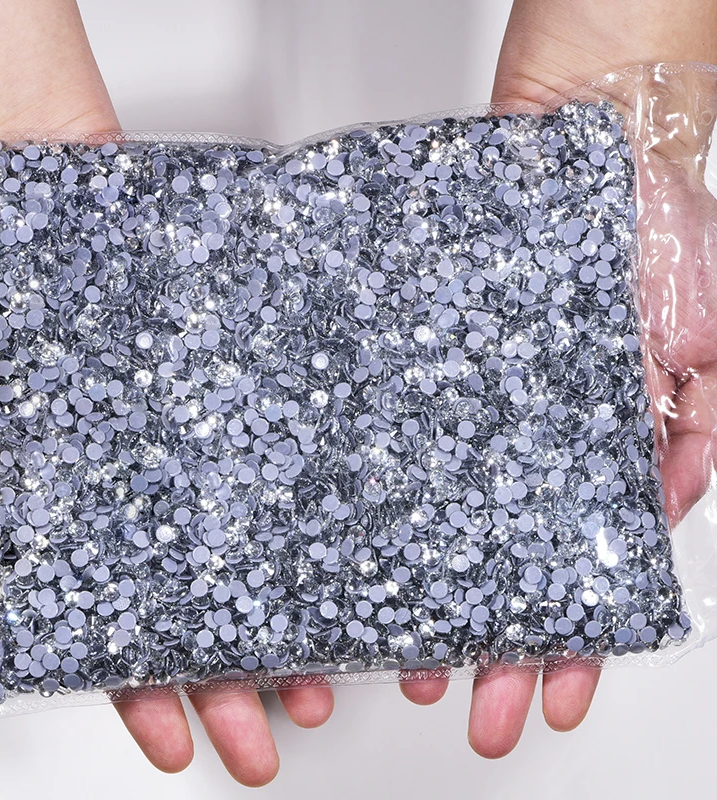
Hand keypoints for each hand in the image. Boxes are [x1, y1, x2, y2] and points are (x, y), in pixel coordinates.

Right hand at [0, 0, 335, 785]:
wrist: (36, 176)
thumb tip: (2, 567)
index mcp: (80, 510)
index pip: (114, 626)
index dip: (146, 694)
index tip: (184, 746)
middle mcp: (149, 487)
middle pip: (199, 607)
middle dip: (236, 680)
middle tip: (283, 727)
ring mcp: (199, 442)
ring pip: (251, 551)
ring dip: (284, 618)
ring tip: (321, 672)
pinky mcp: (237, 388)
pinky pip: (277, 459)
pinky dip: (307, 509)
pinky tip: (335, 550)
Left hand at [437, 0, 716, 758]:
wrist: (585, 139)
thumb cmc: (652, 230)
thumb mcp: (710, 338)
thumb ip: (692, 429)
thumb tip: (658, 510)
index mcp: (600, 454)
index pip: (584, 573)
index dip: (571, 643)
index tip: (546, 699)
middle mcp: (527, 446)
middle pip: (510, 571)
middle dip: (500, 650)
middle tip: (473, 712)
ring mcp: (471, 415)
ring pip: (448, 527)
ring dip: (438, 601)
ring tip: (415, 665)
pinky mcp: (422, 375)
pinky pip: (404, 451)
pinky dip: (391, 507)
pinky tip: (375, 560)